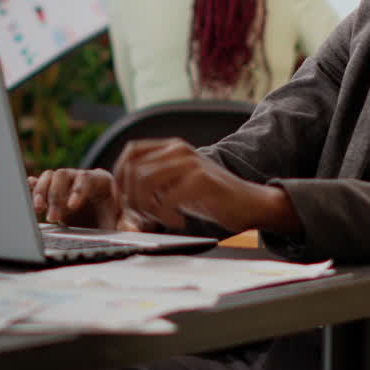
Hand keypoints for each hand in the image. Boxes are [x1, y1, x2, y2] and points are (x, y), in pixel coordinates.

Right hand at [29, 168, 123, 229]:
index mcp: (100, 180)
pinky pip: (39, 183)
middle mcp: (80, 177)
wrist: (100, 220)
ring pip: (49, 177)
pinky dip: (33, 188)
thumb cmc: (112, 218)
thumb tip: (131, 230)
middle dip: (56, 196)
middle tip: (53, 218)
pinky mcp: (52, 191)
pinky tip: (27, 194)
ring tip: (37, 210)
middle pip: (63, 175)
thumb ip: (126, 224)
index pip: (85, 178)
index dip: (77, 190)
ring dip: (42, 193)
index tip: (71, 207)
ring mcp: (65, 183)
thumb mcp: (121, 221)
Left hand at [113, 138, 300, 234]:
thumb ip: (155, 181)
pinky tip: (179, 221)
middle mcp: (178, 150)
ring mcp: (190, 162)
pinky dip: (166, 216)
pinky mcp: (200, 179)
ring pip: (144, 182)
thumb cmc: (212, 198)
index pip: (131, 152)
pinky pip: (165, 198)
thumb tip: (124, 193)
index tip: (126, 200)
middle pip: (133, 170)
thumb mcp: (178, 184)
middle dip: (132, 199)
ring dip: (148, 208)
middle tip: (146, 217)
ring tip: (163, 219)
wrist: (249, 204)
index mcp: (172, 147)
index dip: (121, 176)